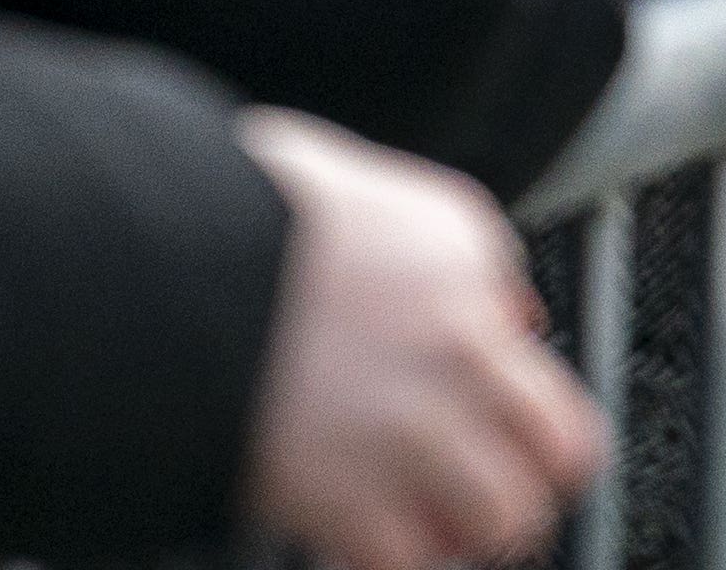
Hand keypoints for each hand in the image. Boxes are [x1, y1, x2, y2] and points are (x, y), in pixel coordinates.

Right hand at [238, 111, 607, 569]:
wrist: (164, 260)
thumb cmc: (247, 210)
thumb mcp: (376, 192)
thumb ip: (451, 252)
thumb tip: (500, 299)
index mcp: (463, 264)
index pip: (548, 346)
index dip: (530, 397)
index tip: (508, 417)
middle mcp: (457, 350)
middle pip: (562, 450)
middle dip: (533, 474)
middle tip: (497, 487)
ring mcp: (410, 429)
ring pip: (503, 515)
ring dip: (475, 526)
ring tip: (437, 523)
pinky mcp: (348, 497)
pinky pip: (411, 559)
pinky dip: (397, 555)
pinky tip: (364, 538)